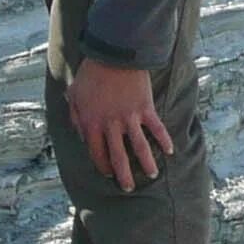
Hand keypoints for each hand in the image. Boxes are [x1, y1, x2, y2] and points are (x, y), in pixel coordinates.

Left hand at [67, 58, 173, 191]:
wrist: (113, 56)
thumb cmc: (90, 74)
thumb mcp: (74, 96)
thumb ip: (75, 117)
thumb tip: (80, 135)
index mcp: (91, 124)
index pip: (96, 153)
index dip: (102, 166)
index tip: (108, 174)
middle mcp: (110, 126)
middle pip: (118, 157)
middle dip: (123, 175)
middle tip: (128, 188)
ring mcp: (129, 118)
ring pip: (139, 148)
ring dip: (146, 164)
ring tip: (152, 174)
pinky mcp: (145, 108)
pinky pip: (156, 129)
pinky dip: (164, 140)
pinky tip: (169, 151)